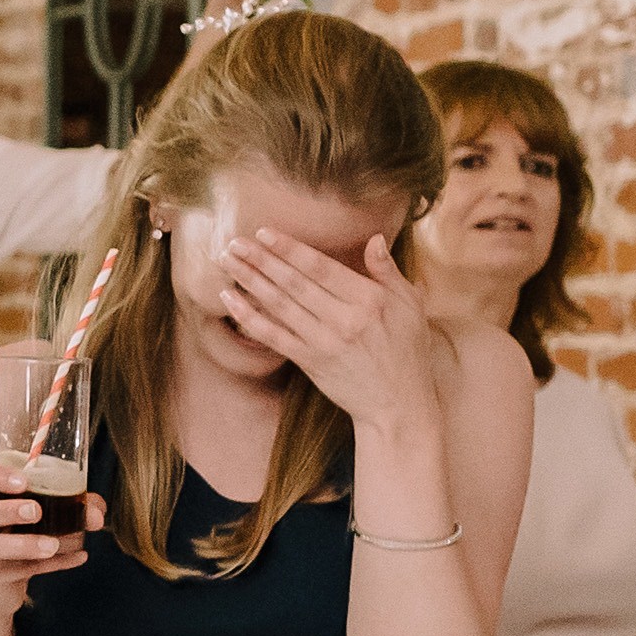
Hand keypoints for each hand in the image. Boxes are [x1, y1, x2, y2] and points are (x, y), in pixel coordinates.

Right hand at [0, 459, 103, 618]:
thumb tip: (97, 511)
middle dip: (6, 511)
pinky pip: (16, 571)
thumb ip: (64, 503)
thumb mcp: (29, 511)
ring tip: (52, 545)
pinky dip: (50, 565)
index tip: (23, 481)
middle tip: (36, 511)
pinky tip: (77, 557)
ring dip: (22, 544)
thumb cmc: (10, 533)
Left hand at [219, 230, 440, 434]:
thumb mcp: (409, 304)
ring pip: (279, 304)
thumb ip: (388, 271)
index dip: (289, 249)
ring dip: (249, 281)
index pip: (320, 267)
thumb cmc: (406, 349)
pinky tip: (229, 299)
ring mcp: (324, 341)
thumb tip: (374, 238)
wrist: (397, 402)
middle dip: (261, 260)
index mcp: (369, 299)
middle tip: (233, 242)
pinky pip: (273, 335)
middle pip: (294, 282)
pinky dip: (248, 317)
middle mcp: (344, 318)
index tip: (263, 233)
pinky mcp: (310, 361)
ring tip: (225, 262)